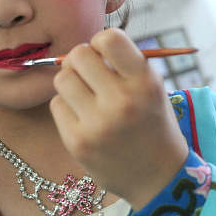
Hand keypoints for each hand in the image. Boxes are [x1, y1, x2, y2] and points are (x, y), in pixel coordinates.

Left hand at [49, 28, 188, 209]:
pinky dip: (68, 107)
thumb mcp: (153, 87)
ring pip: (62, 79)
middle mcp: (121, 101)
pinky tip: (85, 118)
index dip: (101, 42)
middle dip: (83, 60)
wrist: (158, 176)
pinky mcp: (77, 142)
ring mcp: (97, 123)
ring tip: (88, 96)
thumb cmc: (153, 123)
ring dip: (72, 82)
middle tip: (92, 74)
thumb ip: (125, 64)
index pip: (108, 38)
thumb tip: (88, 45)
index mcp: (145, 82)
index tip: (106, 55)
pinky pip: (56, 105)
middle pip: (78, 55)